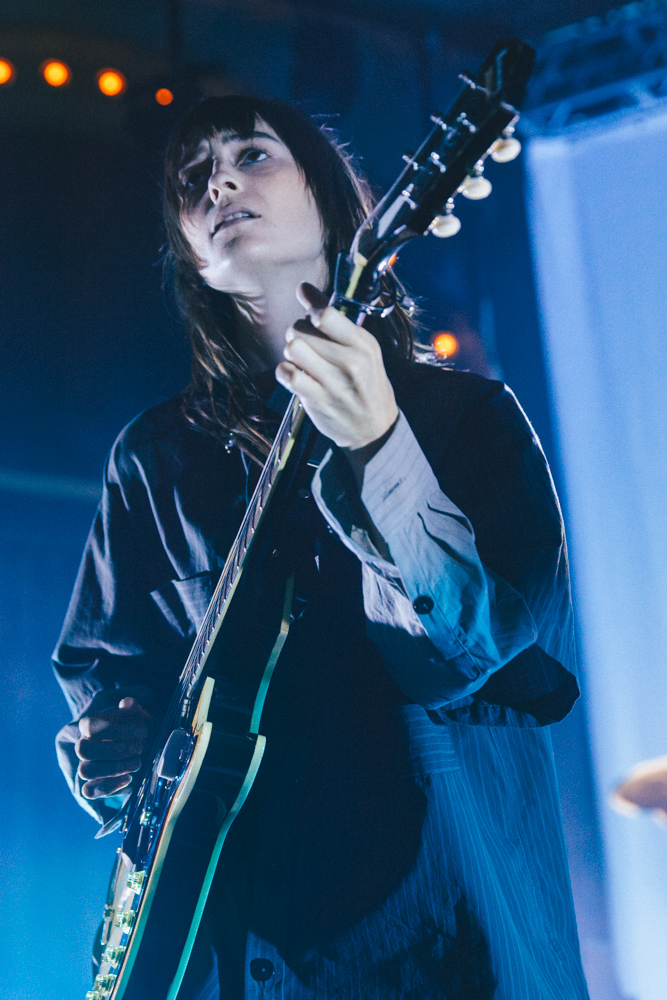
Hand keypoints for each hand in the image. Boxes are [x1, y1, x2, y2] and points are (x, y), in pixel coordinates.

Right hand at [76, 697, 154, 799]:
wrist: (144, 745)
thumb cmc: (138, 728)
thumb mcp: (138, 715)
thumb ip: (132, 708)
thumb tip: (127, 703)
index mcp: (89, 725)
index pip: (89, 726)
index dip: (114, 730)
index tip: (141, 731)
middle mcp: (83, 745)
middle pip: (83, 750)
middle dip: (116, 750)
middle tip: (140, 748)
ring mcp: (87, 765)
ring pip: (86, 770)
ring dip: (115, 768)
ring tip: (137, 762)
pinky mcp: (94, 784)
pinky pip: (89, 791)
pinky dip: (109, 786)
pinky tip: (128, 778)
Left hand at [275, 282, 398, 453]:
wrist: (374, 428)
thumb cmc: (365, 382)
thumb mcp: (362, 348)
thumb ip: (333, 318)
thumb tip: (303, 288)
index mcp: (363, 344)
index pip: (325, 315)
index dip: (310, 309)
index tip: (312, 316)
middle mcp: (350, 362)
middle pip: (301, 329)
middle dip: (298, 333)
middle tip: (309, 344)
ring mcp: (333, 383)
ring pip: (292, 349)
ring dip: (292, 352)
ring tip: (302, 359)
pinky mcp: (317, 400)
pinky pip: (287, 374)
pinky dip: (285, 372)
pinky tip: (296, 375)